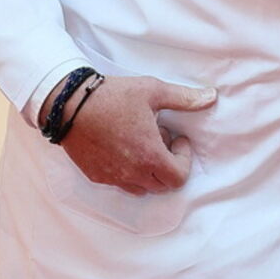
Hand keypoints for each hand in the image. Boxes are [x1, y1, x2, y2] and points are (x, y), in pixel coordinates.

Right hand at [56, 76, 216, 193]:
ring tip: (141, 143)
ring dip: (148, 170)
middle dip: (168, 164)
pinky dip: (128, 171)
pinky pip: (120, 183)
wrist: (68, 104)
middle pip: (162, 184)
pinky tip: (122, 147)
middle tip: (160, 138)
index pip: (179, 177)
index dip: (184, 159)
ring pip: (141, 187)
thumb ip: (184, 98)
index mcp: (149, 156)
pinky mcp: (96, 176)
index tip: (178, 138)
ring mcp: (112, 177)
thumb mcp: (153, 91)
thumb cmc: (112, 96)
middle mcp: (131, 173)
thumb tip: (211, 97)